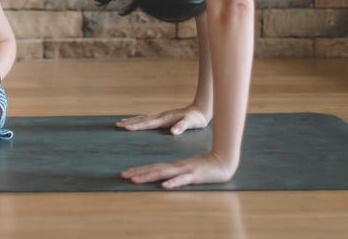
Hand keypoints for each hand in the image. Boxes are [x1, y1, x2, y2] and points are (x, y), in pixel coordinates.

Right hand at [115, 105, 208, 135]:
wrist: (200, 110)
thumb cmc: (196, 119)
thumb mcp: (191, 123)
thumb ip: (181, 127)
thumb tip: (173, 132)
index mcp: (165, 119)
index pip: (148, 123)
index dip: (137, 126)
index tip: (125, 128)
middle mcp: (161, 116)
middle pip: (142, 119)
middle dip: (129, 122)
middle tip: (117, 125)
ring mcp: (162, 116)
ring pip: (143, 118)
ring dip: (132, 121)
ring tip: (121, 123)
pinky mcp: (164, 118)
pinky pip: (148, 119)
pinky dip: (139, 120)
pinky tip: (137, 122)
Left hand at [121, 152, 235, 188]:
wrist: (224, 161)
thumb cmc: (207, 167)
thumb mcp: (189, 170)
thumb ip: (178, 173)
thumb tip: (165, 179)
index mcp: (175, 166)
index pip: (154, 168)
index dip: (140, 170)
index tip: (127, 173)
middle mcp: (177, 167)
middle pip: (155, 170)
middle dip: (138, 173)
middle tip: (123, 175)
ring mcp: (185, 171)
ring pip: (164, 174)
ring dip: (148, 176)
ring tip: (135, 180)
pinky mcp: (195, 176)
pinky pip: (182, 180)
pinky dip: (172, 183)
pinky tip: (164, 186)